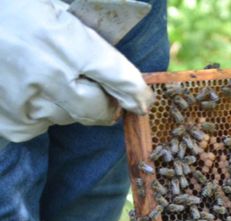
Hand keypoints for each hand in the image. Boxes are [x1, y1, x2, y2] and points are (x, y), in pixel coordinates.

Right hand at [0, 0, 153, 142]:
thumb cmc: (9, 7)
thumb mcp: (51, 4)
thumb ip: (87, 27)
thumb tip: (122, 50)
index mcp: (65, 43)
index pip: (121, 79)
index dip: (138, 93)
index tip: (143, 100)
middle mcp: (50, 79)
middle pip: (99, 110)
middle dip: (106, 104)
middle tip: (102, 92)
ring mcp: (27, 105)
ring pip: (70, 117)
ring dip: (69, 103)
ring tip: (48, 76)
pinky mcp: (10, 123)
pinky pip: (40, 124)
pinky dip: (41, 110)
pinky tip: (24, 86)